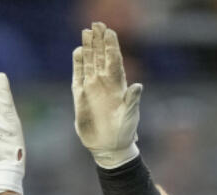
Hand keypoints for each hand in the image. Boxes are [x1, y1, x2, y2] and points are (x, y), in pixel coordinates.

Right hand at [72, 21, 142, 168]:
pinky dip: (78, 64)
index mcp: (118, 85)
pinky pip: (78, 76)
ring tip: (86, 32)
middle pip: (101, 57)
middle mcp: (105, 83)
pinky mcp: (80, 97)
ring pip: (89, 63)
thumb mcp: (130, 116)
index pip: (114, 60)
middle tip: (96, 24)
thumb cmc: (124, 132)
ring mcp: (92, 88)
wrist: (109, 147)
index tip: (109, 30)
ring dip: (88, 48)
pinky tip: (78, 52)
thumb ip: (132, 100)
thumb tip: (138, 85)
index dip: (112, 45)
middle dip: (99, 40)